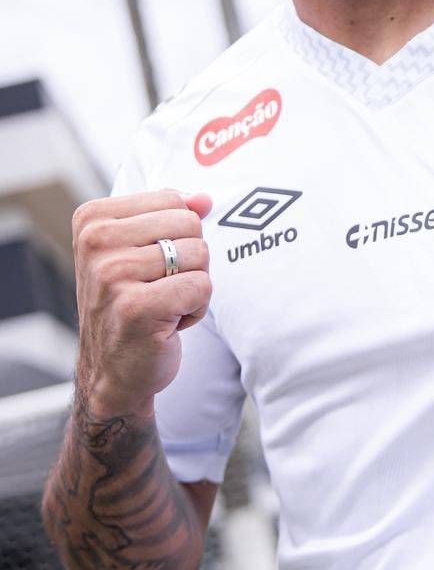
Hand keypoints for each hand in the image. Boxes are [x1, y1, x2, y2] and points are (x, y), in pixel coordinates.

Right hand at [72, 190, 212, 419]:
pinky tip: (168, 324)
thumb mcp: (143, 250)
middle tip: (159, 287)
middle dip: (190, 259)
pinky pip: (201, 287)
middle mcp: (96, 242)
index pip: (173, 200)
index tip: (148, 265)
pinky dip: (196, 308)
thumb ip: (173, 215)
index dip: (176, 235)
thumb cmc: (131, 303)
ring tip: (162, 304)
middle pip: (190, 223)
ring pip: (199, 254)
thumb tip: (204, 199)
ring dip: (193, 284)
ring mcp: (112, 275)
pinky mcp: (136, 307)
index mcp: (93, 219)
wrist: (112, 370)